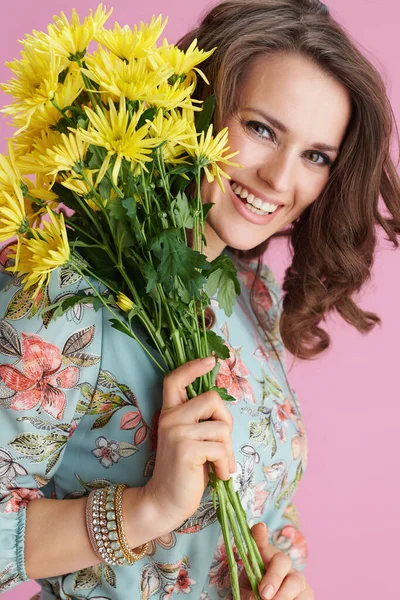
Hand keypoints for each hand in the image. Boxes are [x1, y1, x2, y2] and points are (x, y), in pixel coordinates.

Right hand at [143, 356, 235, 531]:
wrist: (164, 502)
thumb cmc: (184, 472)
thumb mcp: (191, 439)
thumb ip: (201, 422)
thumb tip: (223, 409)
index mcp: (170, 413)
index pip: (175, 380)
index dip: (192, 367)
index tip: (210, 360)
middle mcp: (171, 418)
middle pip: (212, 398)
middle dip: (226, 421)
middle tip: (223, 446)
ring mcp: (177, 432)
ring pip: (221, 427)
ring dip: (228, 451)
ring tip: (220, 466)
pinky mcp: (186, 449)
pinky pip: (221, 448)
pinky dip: (226, 464)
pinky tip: (219, 475)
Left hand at [239, 523, 313, 599]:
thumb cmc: (254, 595)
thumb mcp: (247, 592)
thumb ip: (249, 592)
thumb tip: (258, 597)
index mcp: (263, 558)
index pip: (260, 542)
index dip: (260, 535)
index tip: (259, 528)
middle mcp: (281, 563)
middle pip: (282, 560)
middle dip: (274, 577)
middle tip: (264, 594)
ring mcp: (296, 576)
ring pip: (296, 581)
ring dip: (284, 595)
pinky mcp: (307, 592)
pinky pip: (305, 596)